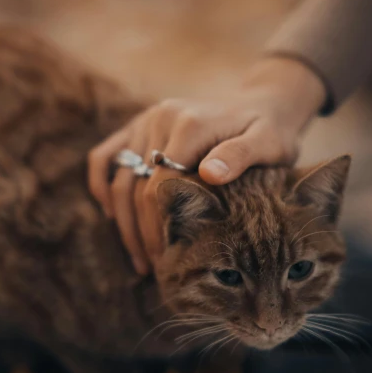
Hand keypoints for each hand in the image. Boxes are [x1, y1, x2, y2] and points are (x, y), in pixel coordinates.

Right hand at [88, 57, 325, 274]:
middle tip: (157, 269)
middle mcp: (161, 117)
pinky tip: (113, 217)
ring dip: (123, 221)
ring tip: (141, 258)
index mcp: (190, 124)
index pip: (158, 186)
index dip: (159, 227)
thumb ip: (240, 155)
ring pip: (118, 178)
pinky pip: (105, 156)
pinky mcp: (138, 125)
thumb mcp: (269, 143)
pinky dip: (101, 186)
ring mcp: (146, 121)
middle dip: (141, 232)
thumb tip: (209, 174)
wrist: (262, 103)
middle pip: (134, 186)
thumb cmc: (270, 131)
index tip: (170, 259)